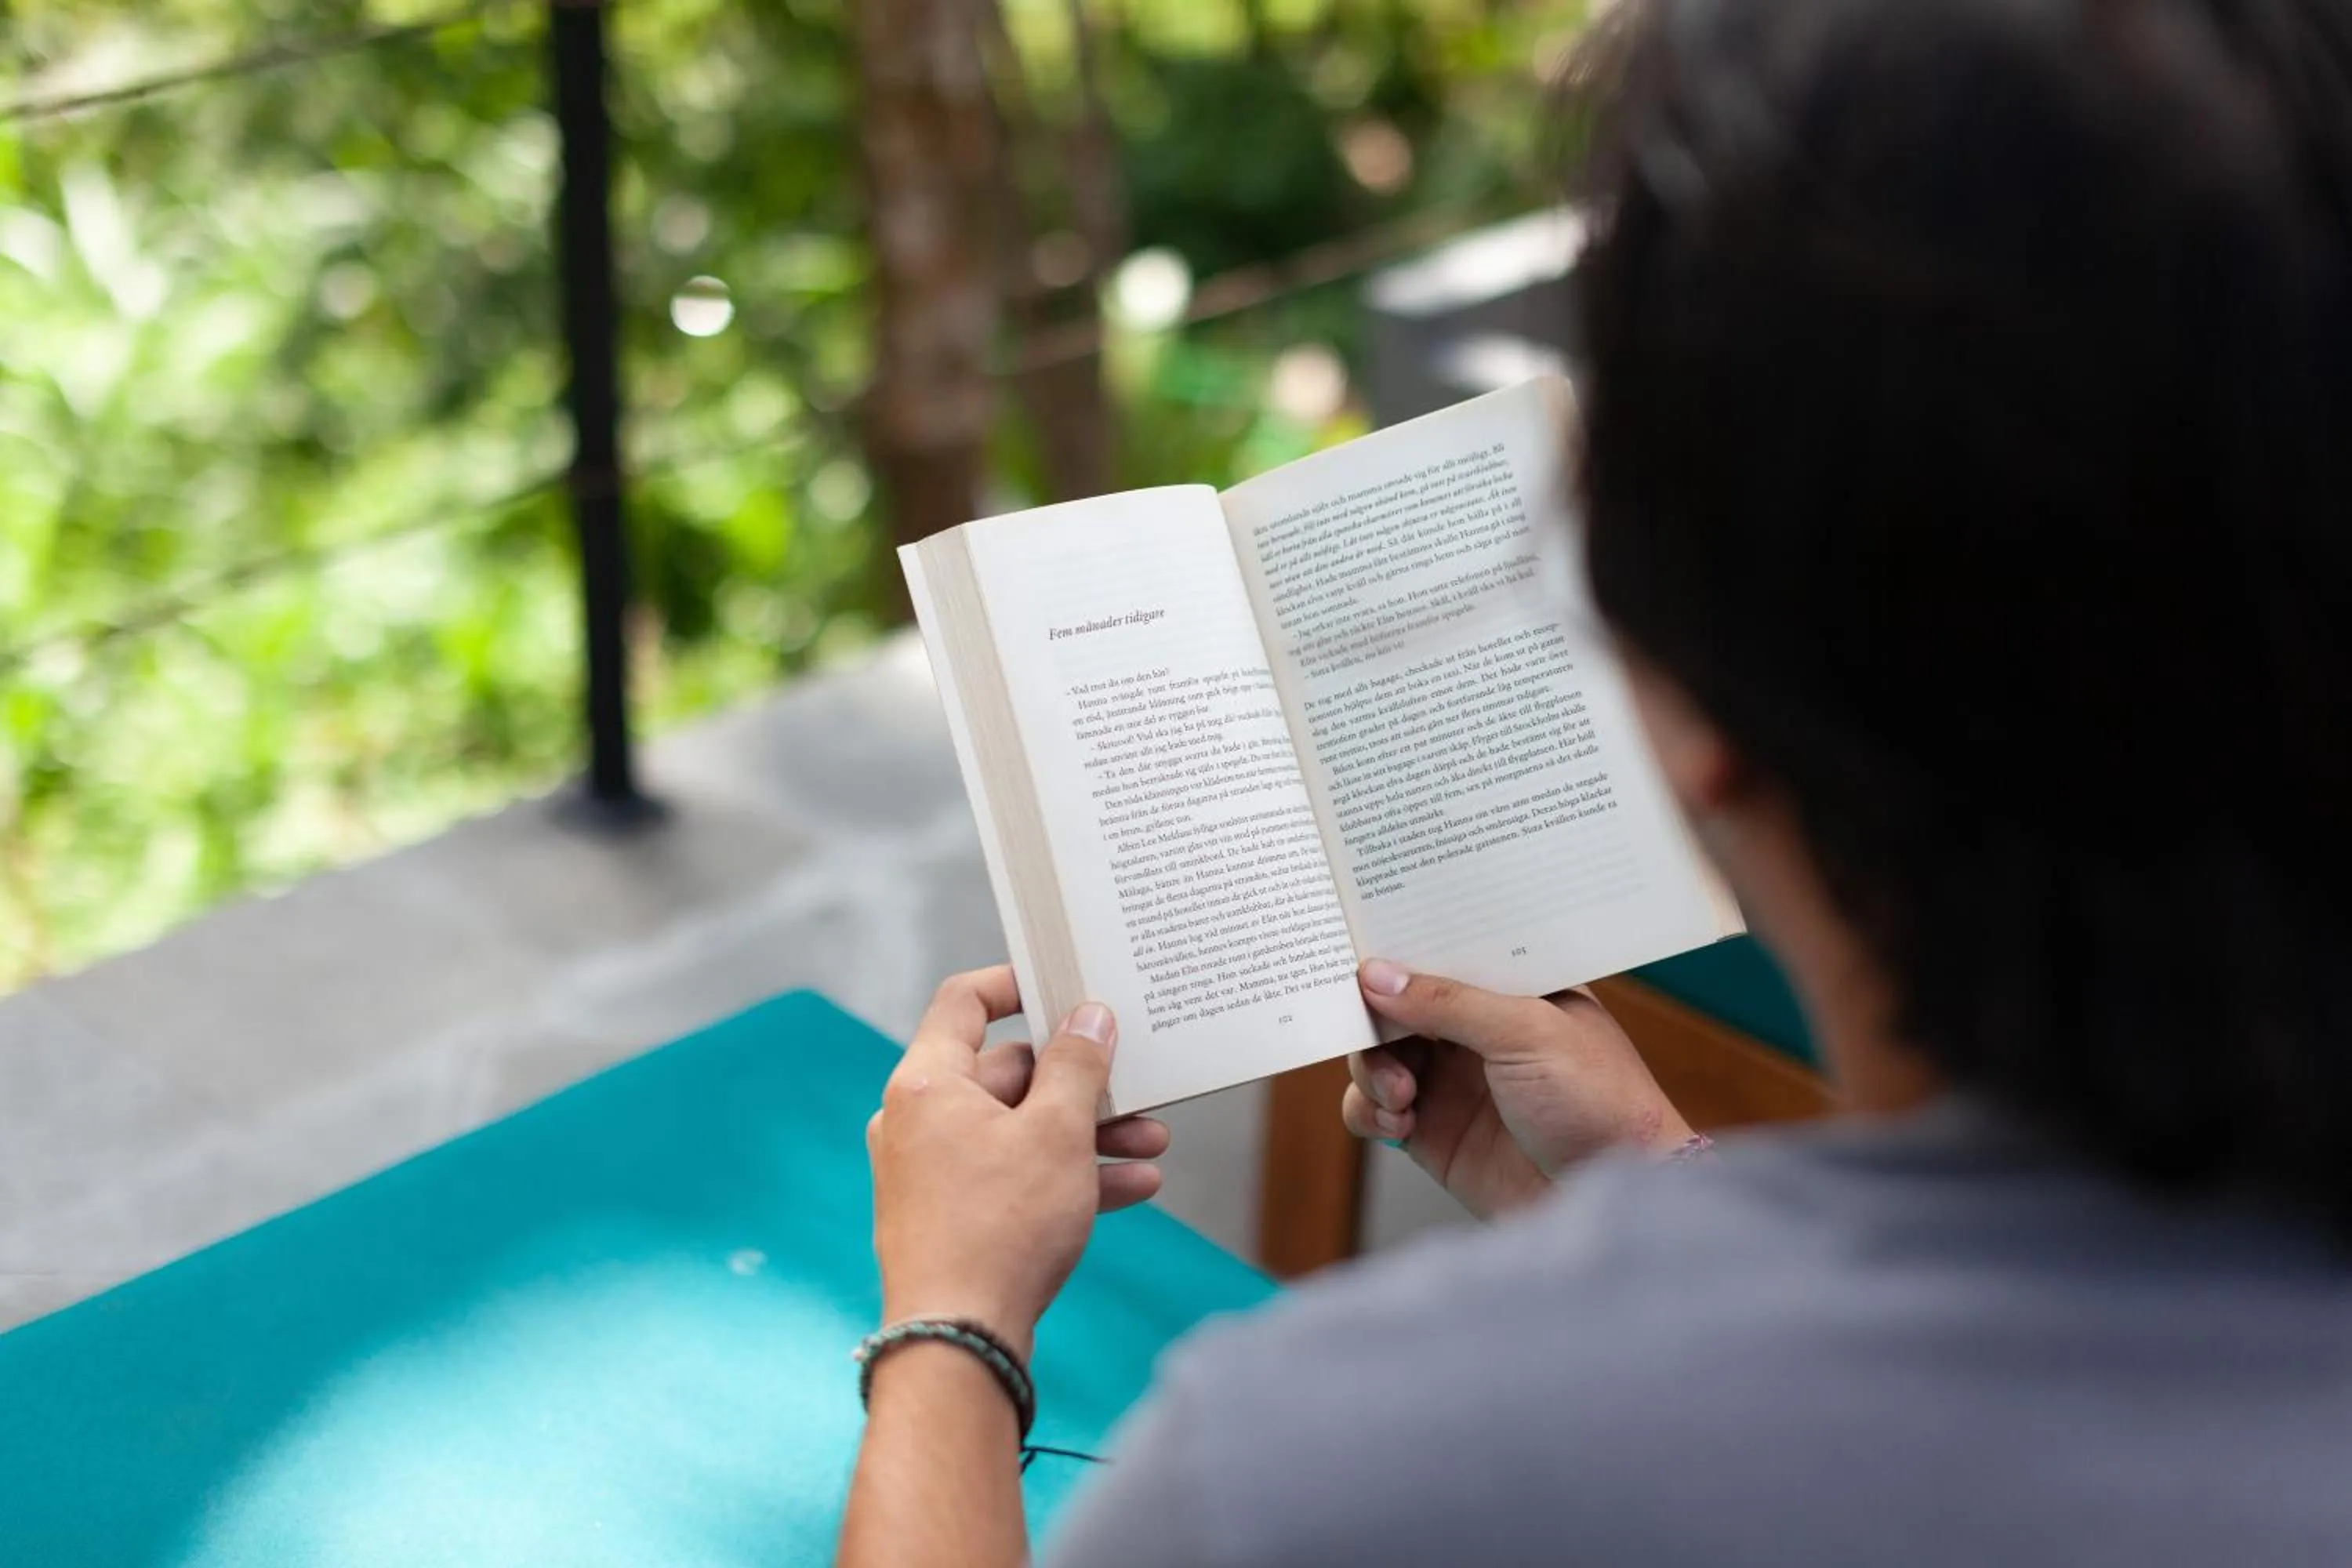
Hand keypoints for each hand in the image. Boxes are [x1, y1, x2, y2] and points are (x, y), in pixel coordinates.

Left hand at [867, 967, 1163, 1358]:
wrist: (958, 1341)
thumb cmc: (998, 1229)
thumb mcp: (1057, 1134)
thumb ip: (1078, 1067)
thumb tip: (1089, 1018)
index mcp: (927, 1083)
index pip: (964, 1002)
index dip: (1015, 983)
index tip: (1063, 984)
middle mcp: (920, 1121)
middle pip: (1007, 1073)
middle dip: (1081, 1083)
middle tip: (1139, 1085)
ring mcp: (933, 1173)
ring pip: (1019, 1131)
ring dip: (1087, 1134)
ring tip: (1152, 1143)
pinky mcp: (952, 1217)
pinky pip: (1015, 1178)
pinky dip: (1067, 1176)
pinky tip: (1133, 1188)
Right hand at [1341, 960, 1692, 1218]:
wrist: (1611, 1199)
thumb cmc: (1598, 1103)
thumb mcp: (1526, 1033)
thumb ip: (1447, 1001)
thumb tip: (1375, 973)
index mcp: (1512, 991)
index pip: (1441, 954)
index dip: (1398, 952)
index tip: (1356, 954)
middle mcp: (1478, 1032)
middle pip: (1397, 1007)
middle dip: (1375, 1019)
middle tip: (1374, 1035)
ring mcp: (1453, 1083)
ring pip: (1377, 1057)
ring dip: (1372, 1069)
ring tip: (1402, 1093)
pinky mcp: (1434, 1134)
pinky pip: (1373, 1110)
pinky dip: (1368, 1111)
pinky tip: (1398, 1123)